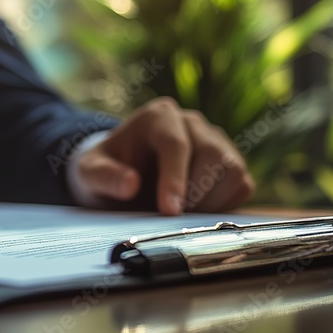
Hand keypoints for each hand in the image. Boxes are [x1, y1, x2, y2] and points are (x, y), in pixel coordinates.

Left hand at [72, 98, 253, 214]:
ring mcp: (215, 140)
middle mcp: (192, 123)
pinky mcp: (230, 163)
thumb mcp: (90, 171)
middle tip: (171, 216)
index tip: (169, 210)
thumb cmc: (109, 169)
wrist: (125, 172)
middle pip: (213, 155)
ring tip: (180, 212)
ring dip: (210, 201)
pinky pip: (242, 184)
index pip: (175, 143)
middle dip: (194, 193)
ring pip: (233, 169)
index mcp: (158, 117)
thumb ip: (105, 176)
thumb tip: (130, 185)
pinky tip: (196, 210)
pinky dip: (224, 205)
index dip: (175, 179)